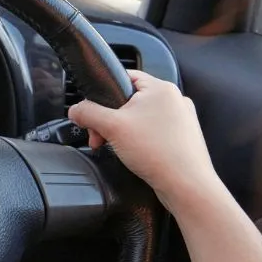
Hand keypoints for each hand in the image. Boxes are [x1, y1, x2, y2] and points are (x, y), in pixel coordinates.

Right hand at [68, 70, 221, 212]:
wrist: (186, 185)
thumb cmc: (158, 152)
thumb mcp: (111, 127)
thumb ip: (87, 113)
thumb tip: (75, 110)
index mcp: (161, 88)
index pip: (124, 77)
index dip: (103, 93)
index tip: (94, 113)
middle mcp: (174, 99)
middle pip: (129, 100)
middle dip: (109, 120)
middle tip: (101, 137)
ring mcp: (181, 119)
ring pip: (140, 117)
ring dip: (122, 131)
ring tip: (118, 147)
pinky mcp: (182, 137)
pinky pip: (153, 132)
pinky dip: (139, 140)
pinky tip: (135, 154)